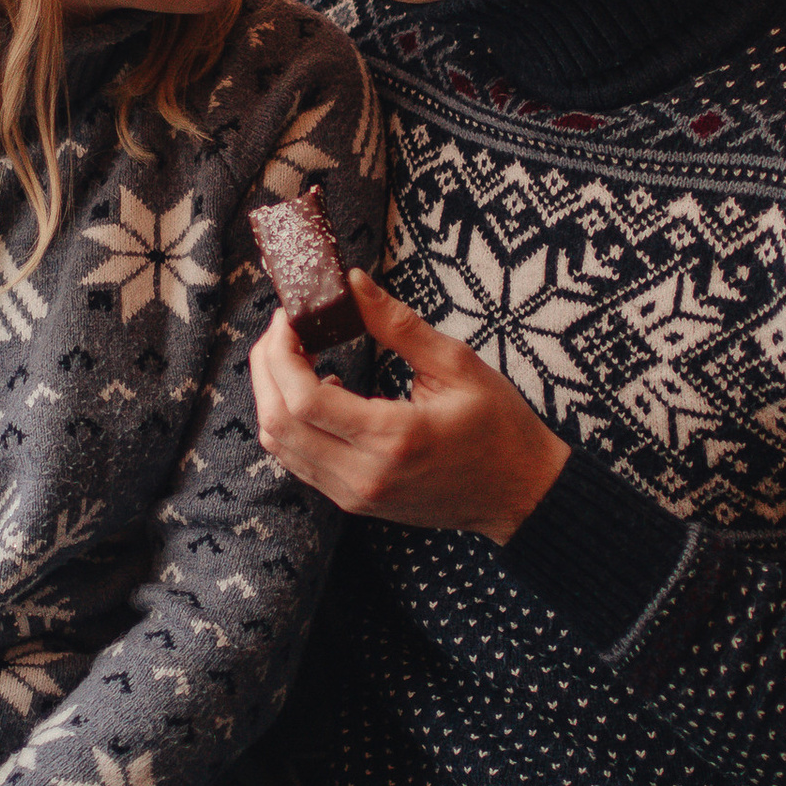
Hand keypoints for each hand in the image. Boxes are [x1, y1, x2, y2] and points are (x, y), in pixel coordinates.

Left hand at [250, 273, 567, 541]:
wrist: (519, 493)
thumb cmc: (498, 426)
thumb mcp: (456, 364)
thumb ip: (397, 324)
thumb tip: (352, 283)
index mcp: (393, 438)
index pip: (304, 398)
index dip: (282, 351)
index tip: (290, 317)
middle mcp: (364, 474)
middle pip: (277, 423)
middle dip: (266, 367)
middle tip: (283, 329)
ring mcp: (355, 495)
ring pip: (280, 445)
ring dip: (273, 395)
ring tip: (295, 354)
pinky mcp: (353, 502)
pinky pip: (299, 461)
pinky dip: (291, 422)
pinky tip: (320, 391)